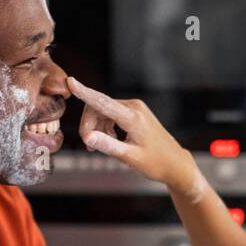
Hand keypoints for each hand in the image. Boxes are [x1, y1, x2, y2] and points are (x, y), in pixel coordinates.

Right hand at [67, 76, 205, 200]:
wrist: (175, 163)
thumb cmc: (156, 163)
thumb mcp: (130, 157)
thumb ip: (108, 145)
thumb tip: (87, 137)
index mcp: (133, 118)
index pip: (103, 103)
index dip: (84, 92)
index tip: (71, 82)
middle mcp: (134, 107)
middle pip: (98, 107)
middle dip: (89, 125)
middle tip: (89, 146)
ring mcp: (135, 107)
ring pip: (103, 110)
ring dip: (97, 127)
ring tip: (100, 147)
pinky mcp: (134, 111)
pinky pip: (111, 113)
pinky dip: (105, 126)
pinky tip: (110, 140)